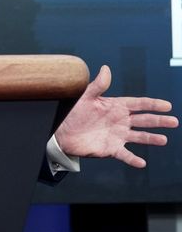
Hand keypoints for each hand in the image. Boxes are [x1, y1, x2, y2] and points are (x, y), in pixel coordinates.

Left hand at [54, 65, 177, 167]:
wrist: (60, 132)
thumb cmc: (71, 113)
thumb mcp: (84, 97)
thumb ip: (97, 85)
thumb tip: (106, 68)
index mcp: (115, 107)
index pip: (138, 104)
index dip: (153, 104)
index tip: (167, 105)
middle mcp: (120, 121)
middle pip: (144, 120)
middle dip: (159, 121)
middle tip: (173, 121)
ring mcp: (117, 135)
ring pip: (139, 137)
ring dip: (151, 138)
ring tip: (163, 139)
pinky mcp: (111, 149)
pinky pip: (125, 155)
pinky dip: (133, 159)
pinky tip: (141, 163)